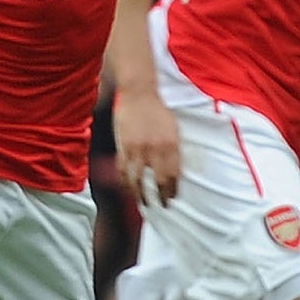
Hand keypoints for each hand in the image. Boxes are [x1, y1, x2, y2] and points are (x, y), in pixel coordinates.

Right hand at [114, 87, 180, 206]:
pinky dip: (125, 182)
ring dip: (141, 195)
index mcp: (171, 145)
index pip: (174, 175)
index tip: (172, 198)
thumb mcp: (173, 128)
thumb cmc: (158, 110)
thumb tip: (176, 170)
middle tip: (162, 205)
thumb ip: (175, 149)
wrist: (139, 94)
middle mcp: (156, 149)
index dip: (173, 190)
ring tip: (144, 203)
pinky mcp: (123, 147)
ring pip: (138, 180)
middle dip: (160, 197)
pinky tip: (127, 188)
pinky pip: (123, 171)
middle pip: (158, 181)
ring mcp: (138, 149)